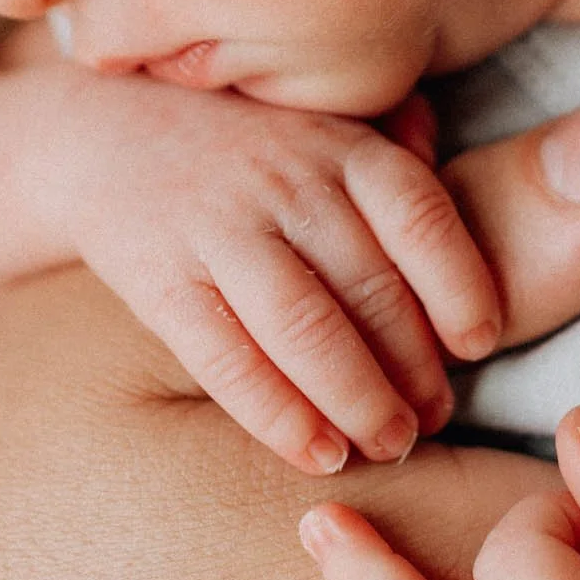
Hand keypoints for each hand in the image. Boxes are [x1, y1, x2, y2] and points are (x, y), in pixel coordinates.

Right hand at [15, 70, 514, 472]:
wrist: (103, 133)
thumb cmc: (245, 145)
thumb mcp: (322, 126)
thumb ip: (393, 155)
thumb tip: (467, 198)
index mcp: (339, 146)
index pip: (419, 217)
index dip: (459, 286)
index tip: (477, 344)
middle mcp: (285, 180)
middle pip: (369, 286)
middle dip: (413, 367)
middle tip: (434, 419)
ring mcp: (219, 227)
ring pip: (305, 327)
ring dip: (358, 399)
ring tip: (391, 445)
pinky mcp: (160, 278)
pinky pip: (227, 357)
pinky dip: (278, 415)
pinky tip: (318, 454)